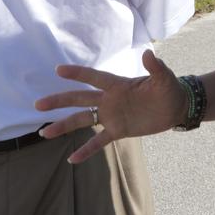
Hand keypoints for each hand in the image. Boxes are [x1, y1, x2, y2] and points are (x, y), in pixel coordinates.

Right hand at [34, 49, 187, 162]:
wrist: (176, 107)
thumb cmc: (169, 88)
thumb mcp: (164, 78)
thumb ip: (155, 67)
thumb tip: (149, 54)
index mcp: (118, 85)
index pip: (94, 77)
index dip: (77, 74)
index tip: (58, 70)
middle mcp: (110, 100)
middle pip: (80, 99)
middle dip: (59, 101)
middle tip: (38, 105)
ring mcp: (112, 116)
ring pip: (83, 120)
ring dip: (64, 125)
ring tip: (45, 133)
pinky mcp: (118, 130)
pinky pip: (98, 141)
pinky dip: (86, 150)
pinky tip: (72, 160)